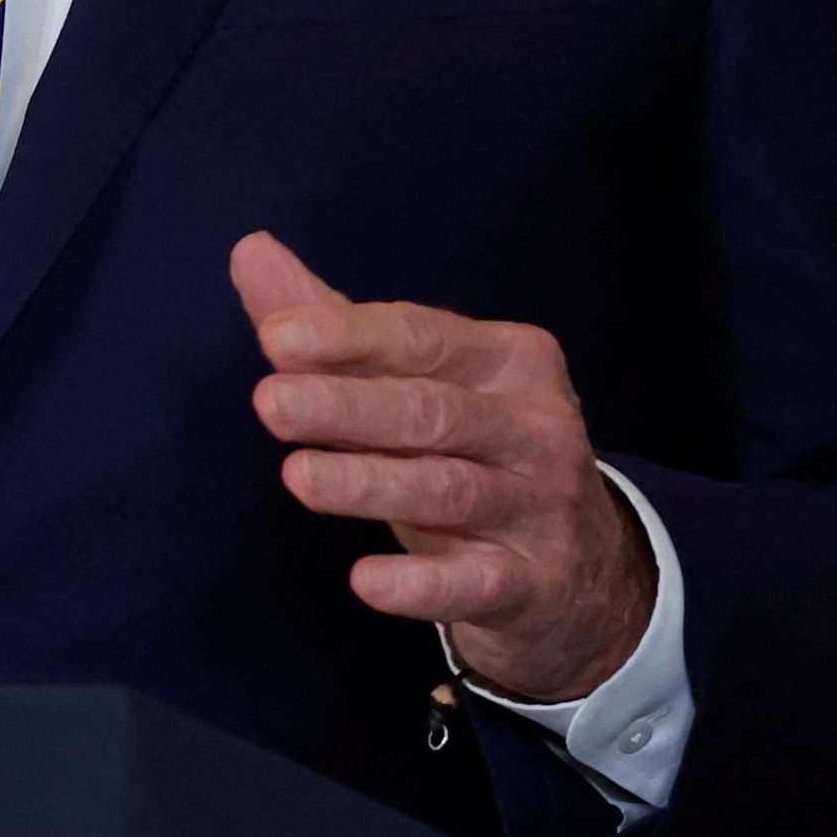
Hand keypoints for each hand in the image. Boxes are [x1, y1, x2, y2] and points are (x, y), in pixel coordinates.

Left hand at [233, 231, 657, 703]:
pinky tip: (366, 581)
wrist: (585, 570)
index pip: (424, 339)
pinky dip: (424, 584)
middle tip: (271, 403)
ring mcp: (540, 507)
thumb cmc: (477, 456)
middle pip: (435, 411)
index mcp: (509, 360)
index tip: (278, 337)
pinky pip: (476, 583)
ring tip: (296, 475)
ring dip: (370, 483)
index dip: (351, 337)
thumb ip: (337, 327)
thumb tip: (251, 252)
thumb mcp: (420, 387)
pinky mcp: (533, 584)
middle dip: (351, 405)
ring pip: (448, 490)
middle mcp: (533, 426)